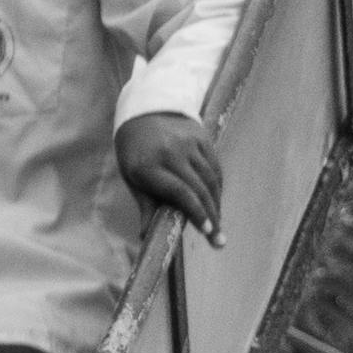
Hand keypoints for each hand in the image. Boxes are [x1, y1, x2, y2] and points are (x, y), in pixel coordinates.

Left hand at [118, 112, 223, 245]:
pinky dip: (218, 187)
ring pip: (210, 180)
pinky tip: (216, 202)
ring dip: (217, 205)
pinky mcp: (202, 138)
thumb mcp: (133, 178)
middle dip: (212, 217)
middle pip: (199, 189)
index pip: (180, 193)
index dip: (196, 214)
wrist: (144, 111)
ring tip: (218, 225)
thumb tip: (146, 237)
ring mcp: (189, 144)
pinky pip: (214, 167)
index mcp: (149, 166)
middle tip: (219, 241)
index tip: (208, 232)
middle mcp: (171, 153)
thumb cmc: (135, 152)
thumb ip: (145, 206)